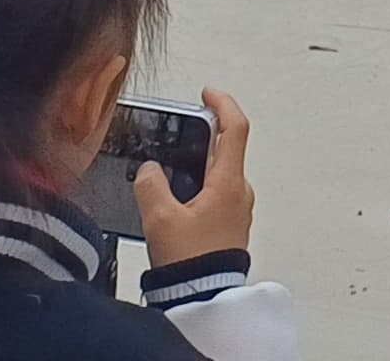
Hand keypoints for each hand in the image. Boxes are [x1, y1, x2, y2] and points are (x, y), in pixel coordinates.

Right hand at [135, 90, 254, 265]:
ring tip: (169, 168)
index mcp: (228, 182)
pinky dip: (200, 184)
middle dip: (204, 134)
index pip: (235, 128)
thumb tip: (150, 170)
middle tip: (180, 130)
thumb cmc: (190, 261)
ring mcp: (238, 208)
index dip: (223, 103)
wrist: (204, 297)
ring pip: (220, 172)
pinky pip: (218, 193)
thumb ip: (151, 186)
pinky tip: (176, 198)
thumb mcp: (161, 219)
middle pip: (227, 148)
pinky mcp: (230, 224)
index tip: (207, 93)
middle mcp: (240, 192)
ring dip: (199, 163)